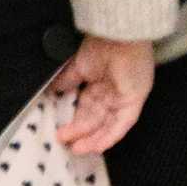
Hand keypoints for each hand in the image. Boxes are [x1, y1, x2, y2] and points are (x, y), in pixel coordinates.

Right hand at [52, 34, 155, 156]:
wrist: (118, 36)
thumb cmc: (100, 45)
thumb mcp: (77, 66)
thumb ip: (66, 81)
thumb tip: (52, 92)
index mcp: (100, 82)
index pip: (87, 107)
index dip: (75, 121)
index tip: (60, 131)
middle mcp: (113, 92)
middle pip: (96, 118)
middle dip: (80, 131)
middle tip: (64, 142)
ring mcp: (124, 97)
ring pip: (108, 124)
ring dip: (93, 138)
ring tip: (76, 149)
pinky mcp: (134, 100)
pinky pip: (123, 123)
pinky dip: (110, 136)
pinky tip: (96, 147)